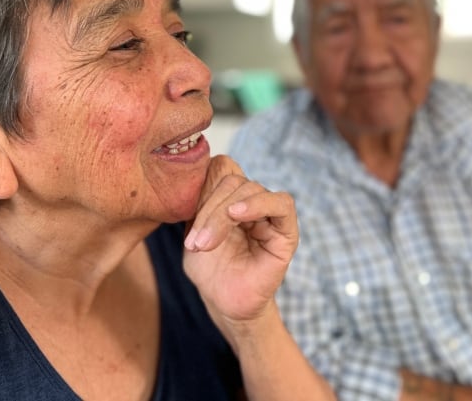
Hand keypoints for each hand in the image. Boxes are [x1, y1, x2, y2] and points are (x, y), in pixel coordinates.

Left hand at [183, 155, 297, 324]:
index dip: (202, 183)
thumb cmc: (209, 269)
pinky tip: (237, 215)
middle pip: (232, 179)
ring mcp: (271, 214)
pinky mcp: (287, 231)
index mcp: (230, 196)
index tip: (185, 213)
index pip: (221, 167)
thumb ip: (198, 201)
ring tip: (205, 243)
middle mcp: (252, 201)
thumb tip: (197, 172)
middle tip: (193, 241)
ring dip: (222, 214)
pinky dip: (258, 204)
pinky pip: (281, 203)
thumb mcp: (194, 230)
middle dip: (208, 208)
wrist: (224, 303)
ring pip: (250, 188)